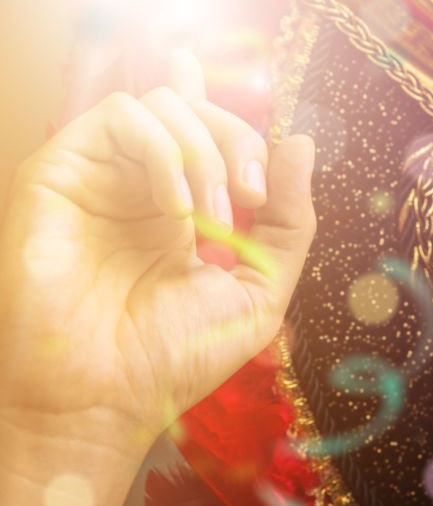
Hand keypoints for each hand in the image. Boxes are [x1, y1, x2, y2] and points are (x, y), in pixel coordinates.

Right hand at [0, 51, 315, 448]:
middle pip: (195, 109)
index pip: (196, 126)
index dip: (220, 105)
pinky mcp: (59, 172)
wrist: (104, 400)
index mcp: (179, 208)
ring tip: (214, 218)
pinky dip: (165, 151)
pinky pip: (120, 116)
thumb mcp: (259, 289)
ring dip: (205, 152)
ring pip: (161, 105)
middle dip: (239, 142)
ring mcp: (99, 176)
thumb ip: (288, 220)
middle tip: (252, 198)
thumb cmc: (176, 357)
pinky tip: (175, 210)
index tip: (259, 171)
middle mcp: (137, 185)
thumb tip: (300, 142)